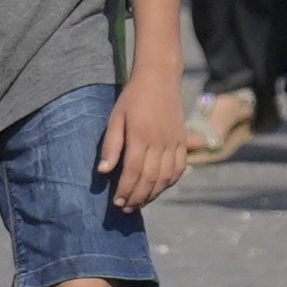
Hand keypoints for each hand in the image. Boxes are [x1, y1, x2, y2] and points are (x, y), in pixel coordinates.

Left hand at [99, 66, 189, 214]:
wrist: (160, 78)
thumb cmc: (133, 97)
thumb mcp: (116, 118)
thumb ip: (111, 146)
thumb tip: (104, 171)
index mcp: (141, 136)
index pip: (134, 171)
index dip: (125, 190)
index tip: (117, 202)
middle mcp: (160, 142)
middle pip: (150, 178)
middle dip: (137, 197)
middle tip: (126, 208)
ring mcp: (174, 142)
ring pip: (166, 177)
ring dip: (153, 194)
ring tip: (140, 202)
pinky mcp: (183, 141)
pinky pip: (179, 168)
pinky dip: (170, 182)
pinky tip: (159, 188)